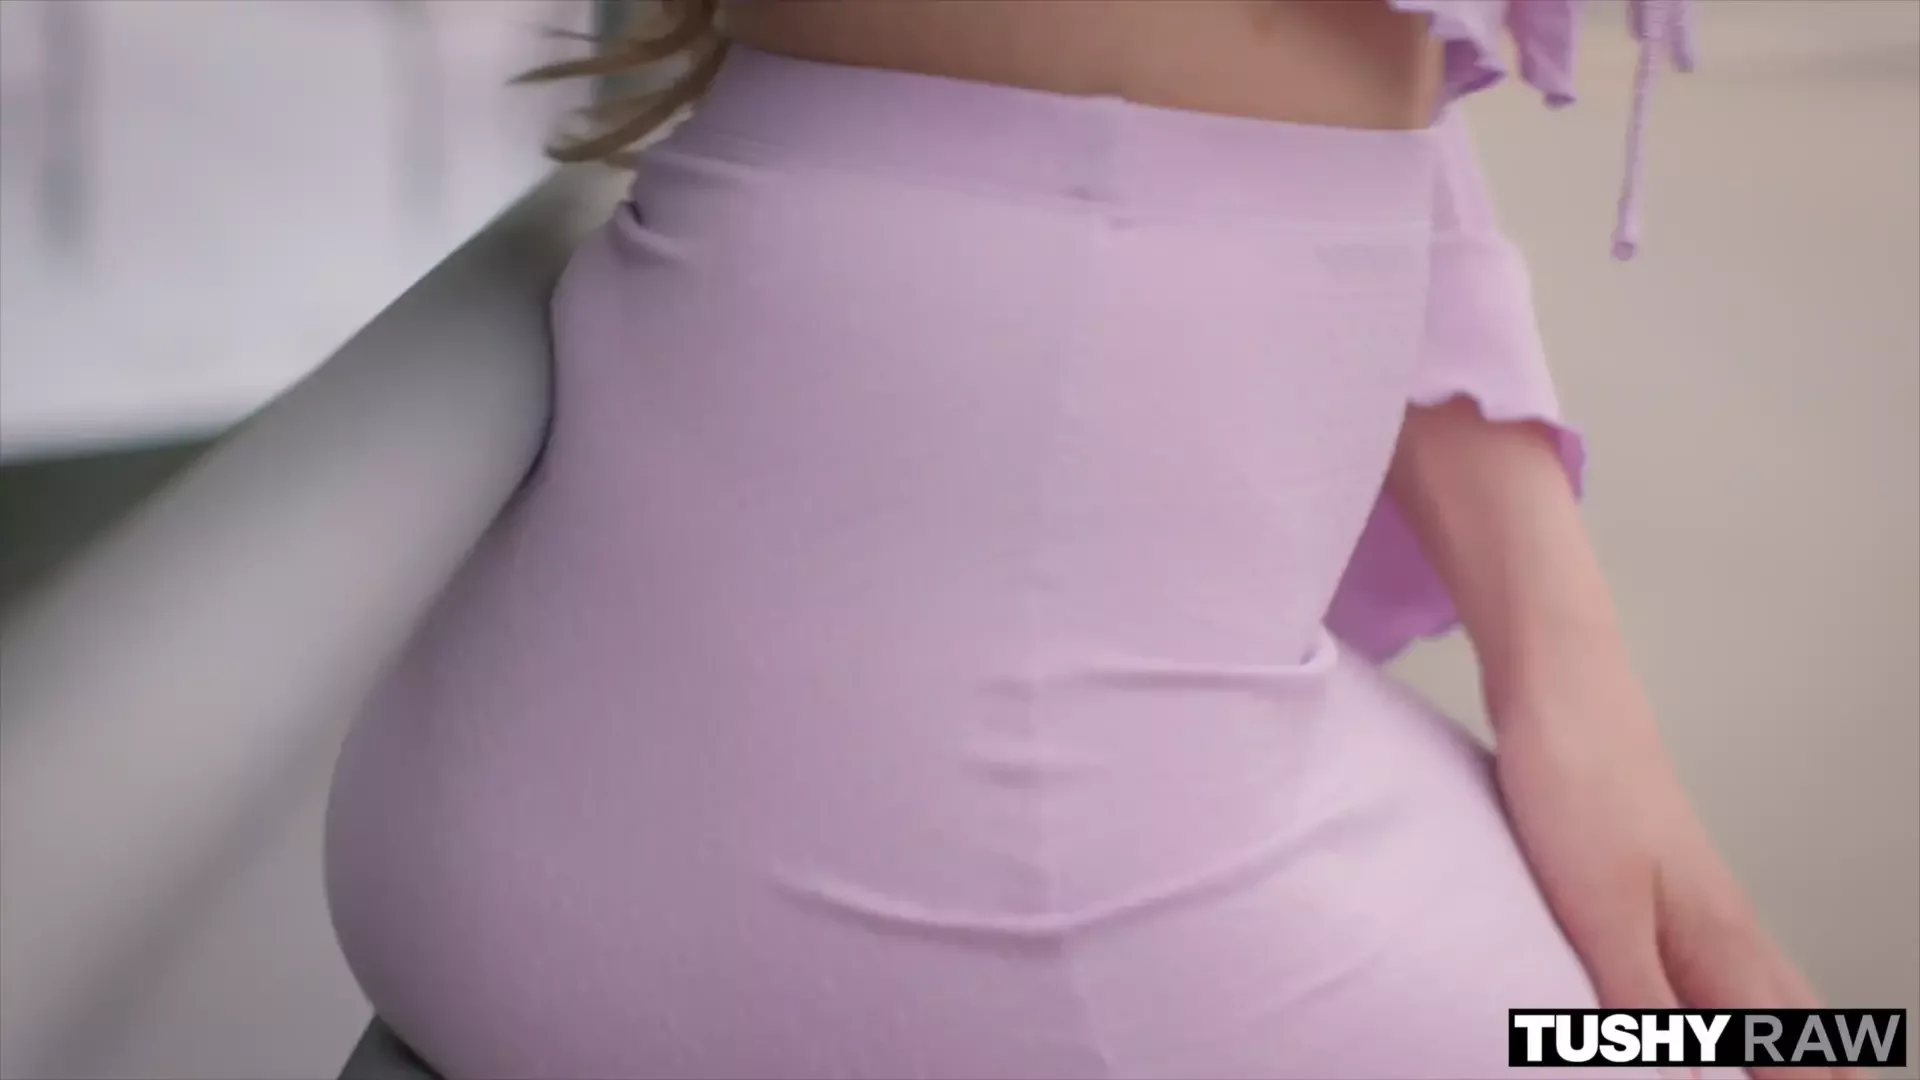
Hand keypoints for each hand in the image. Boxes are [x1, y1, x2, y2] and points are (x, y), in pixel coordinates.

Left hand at [1493, 684, 1864, 1079]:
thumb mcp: (1600, 914)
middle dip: (1821, 1065)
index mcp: (1721, 944)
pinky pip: (1714, 958)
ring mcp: (1692, 895)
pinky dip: (1730, 997)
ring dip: (1785, 1034)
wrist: (1558, 687)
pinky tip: (1704, 995)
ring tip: (1802, 1059)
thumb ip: (1639, 1008)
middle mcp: (1723, 924)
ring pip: (1761, 984)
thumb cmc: (1578, 785)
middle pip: (1795, 1017)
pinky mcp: (1652, 875)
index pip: (1792, 1046)